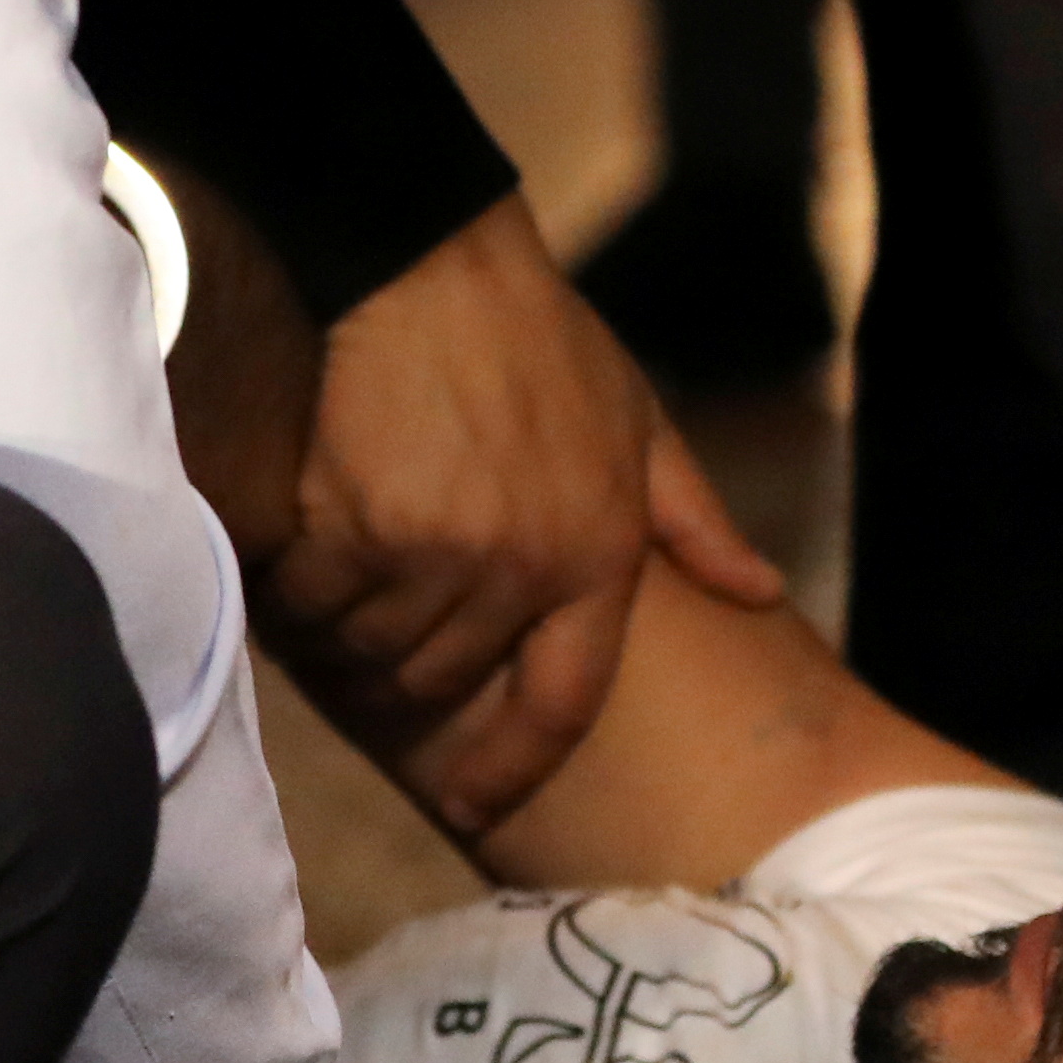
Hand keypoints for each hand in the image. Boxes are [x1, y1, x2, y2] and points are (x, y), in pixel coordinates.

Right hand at [264, 198, 786, 833]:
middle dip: (407, 671)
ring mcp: (436, 554)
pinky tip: (299, 540)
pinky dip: (298, 589)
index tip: (471, 806)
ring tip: (338, 572)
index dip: (510, 767)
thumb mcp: (637, 418)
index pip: (559, 703)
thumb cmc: (532, 333)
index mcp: (598, 556)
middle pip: (444, 683)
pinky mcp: (354, 527)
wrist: (421, 256)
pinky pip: (314, 605)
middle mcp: (521, 570)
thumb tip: (763, 591)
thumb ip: (695, 518)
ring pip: (372, 652)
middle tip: (375, 624)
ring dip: (347, 631)